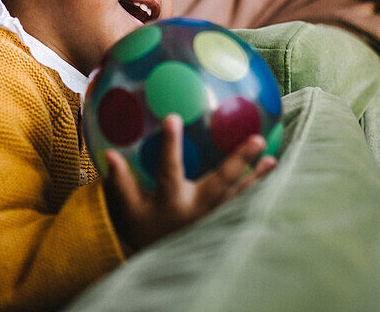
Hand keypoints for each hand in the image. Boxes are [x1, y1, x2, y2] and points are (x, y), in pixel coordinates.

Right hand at [103, 114, 276, 251]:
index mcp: (171, 201)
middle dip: (239, 161)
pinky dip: (258, 189)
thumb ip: (121, 182)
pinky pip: (244, 205)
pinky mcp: (225, 223)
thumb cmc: (145, 227)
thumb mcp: (129, 209)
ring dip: (257, 177)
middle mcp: (197, 209)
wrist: (163, 261)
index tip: (172, 118)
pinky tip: (271, 172)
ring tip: (271, 158)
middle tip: (256, 139)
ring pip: (240, 195)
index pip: (169, 169)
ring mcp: (214, 218)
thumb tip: (108, 154)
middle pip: (221, 183)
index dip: (170, 145)